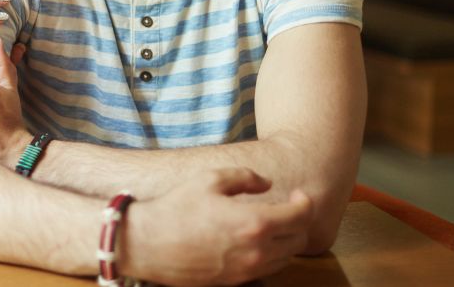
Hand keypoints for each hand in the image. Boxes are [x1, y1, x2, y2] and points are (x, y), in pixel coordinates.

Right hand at [122, 168, 312, 285]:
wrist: (148, 244)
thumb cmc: (176, 208)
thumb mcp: (209, 179)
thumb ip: (245, 177)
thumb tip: (267, 184)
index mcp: (254, 223)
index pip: (300, 216)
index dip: (306, 202)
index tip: (299, 195)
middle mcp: (257, 251)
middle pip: (299, 240)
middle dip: (299, 221)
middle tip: (289, 207)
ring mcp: (247, 270)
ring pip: (286, 258)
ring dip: (287, 240)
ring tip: (274, 224)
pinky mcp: (236, 281)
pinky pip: (267, 269)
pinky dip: (271, 255)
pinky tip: (256, 241)